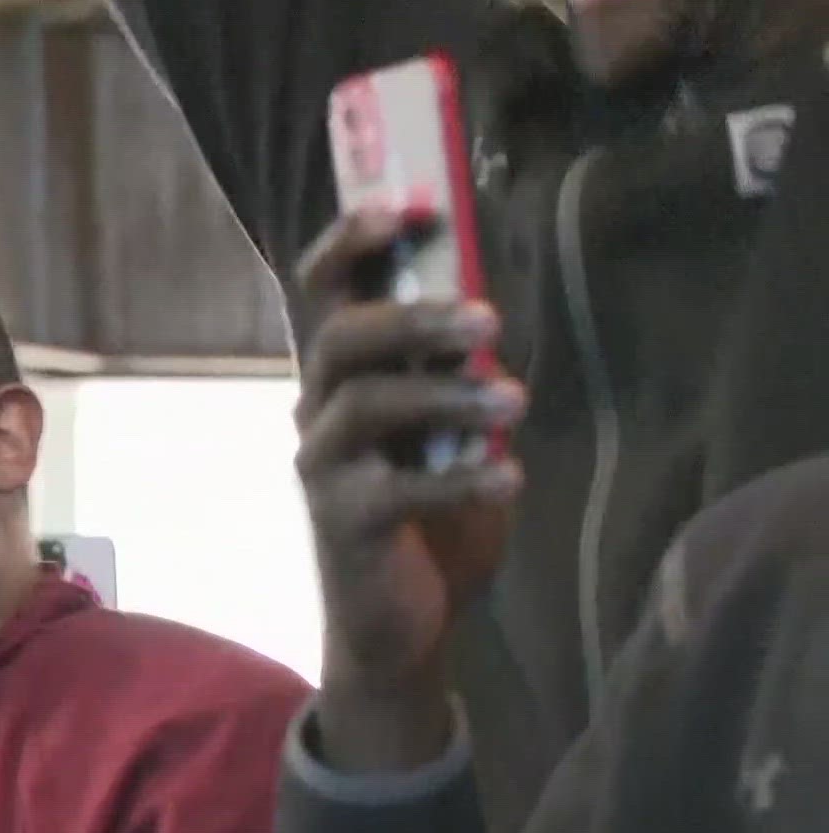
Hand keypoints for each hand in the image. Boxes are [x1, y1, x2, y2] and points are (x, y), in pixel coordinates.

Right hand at [294, 207, 525, 768]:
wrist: (402, 626)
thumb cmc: (430, 518)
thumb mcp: (448, 431)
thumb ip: (450, 375)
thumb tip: (478, 319)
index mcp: (340, 378)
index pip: (322, 293)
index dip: (348, 243)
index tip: (401, 205)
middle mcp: (317, 412)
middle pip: (340, 338)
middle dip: (412, 316)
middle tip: (487, 318)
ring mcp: (325, 469)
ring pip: (366, 402)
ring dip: (447, 393)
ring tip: (515, 400)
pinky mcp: (345, 524)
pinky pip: (399, 488)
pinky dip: (461, 475)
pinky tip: (510, 474)